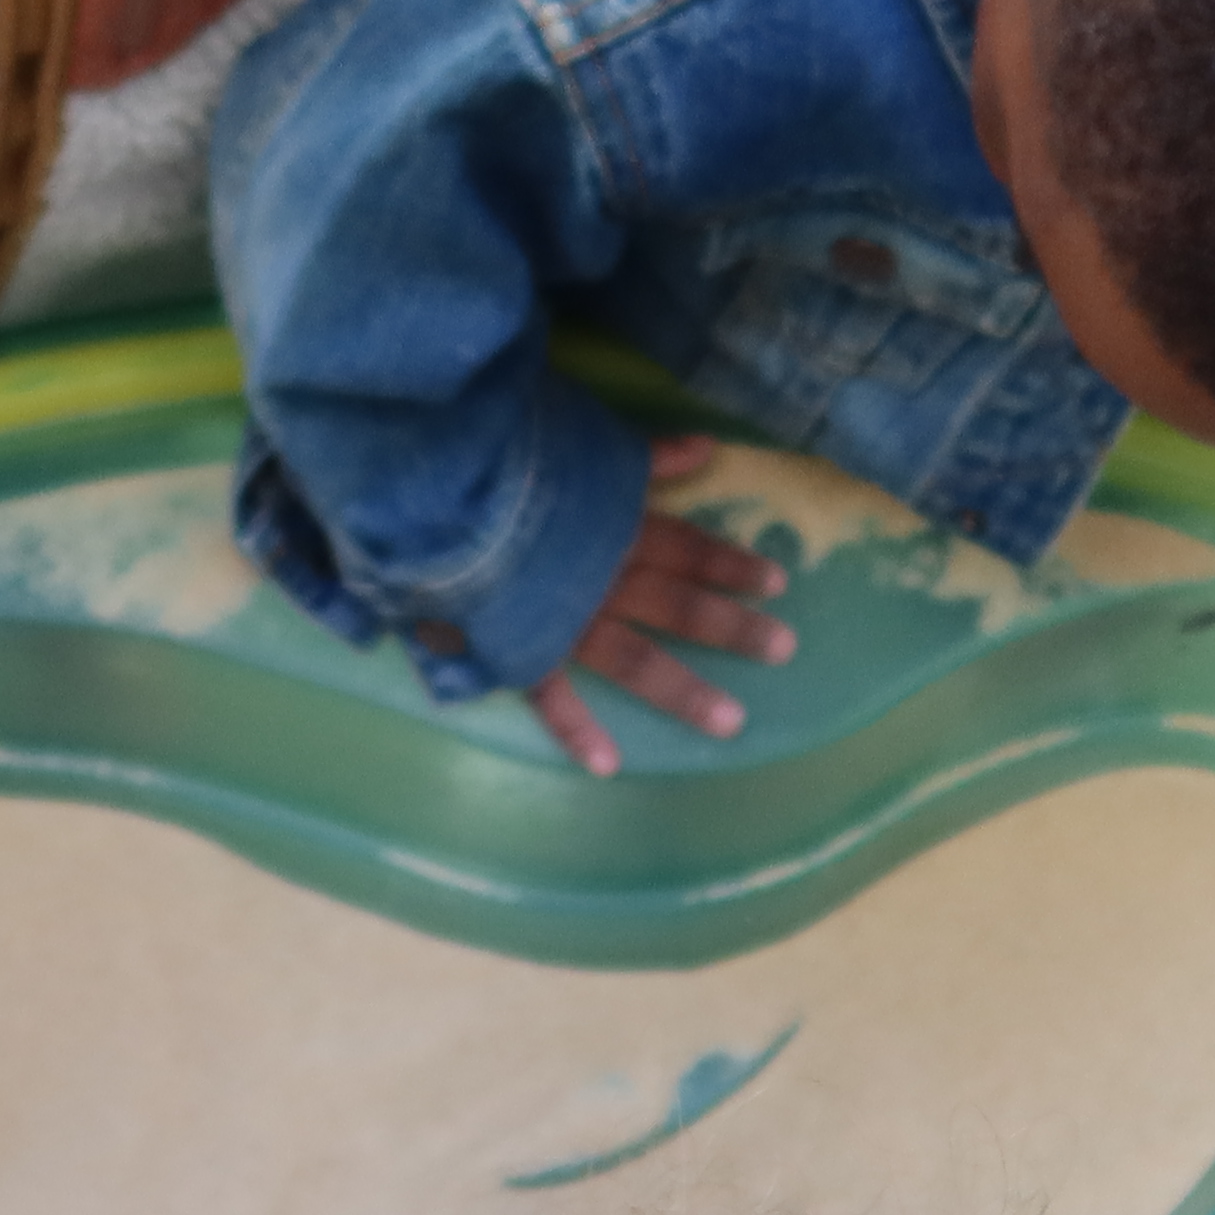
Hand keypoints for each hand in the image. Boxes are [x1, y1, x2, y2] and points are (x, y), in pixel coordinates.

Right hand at [522, 437, 793, 775]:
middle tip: (783, 649)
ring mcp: (563, 621)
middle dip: (734, 629)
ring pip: (635, 660)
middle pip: (680, 606)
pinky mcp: (518, 651)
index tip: (778, 582)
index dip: (732, 563)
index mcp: (614, 528)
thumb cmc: (499, 467)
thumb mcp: (577, 448)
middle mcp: (602, 579)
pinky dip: (576, 731)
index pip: (687, 547)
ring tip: (731, 722)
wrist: (431, 501)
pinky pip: (550, 696)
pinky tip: (608, 766)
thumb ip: (641, 456)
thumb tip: (705, 447)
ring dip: (684, 692)